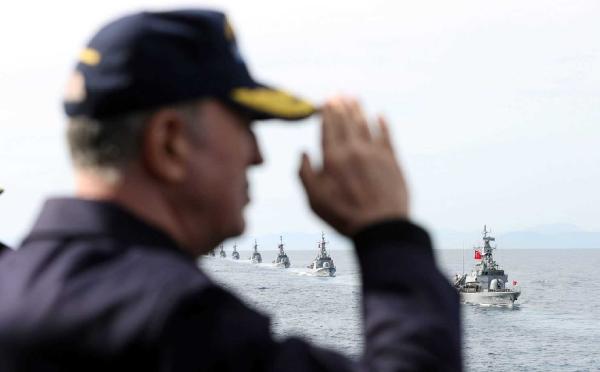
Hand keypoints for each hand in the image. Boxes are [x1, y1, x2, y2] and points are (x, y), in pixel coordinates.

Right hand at [299, 96, 409, 236]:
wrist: (380, 227)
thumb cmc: (343, 216)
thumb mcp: (314, 200)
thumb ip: (305, 174)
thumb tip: (302, 153)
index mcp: (332, 158)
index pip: (328, 128)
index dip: (327, 112)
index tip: (326, 101)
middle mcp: (353, 150)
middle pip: (346, 121)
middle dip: (341, 106)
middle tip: (338, 94)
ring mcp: (374, 153)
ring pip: (365, 124)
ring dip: (358, 109)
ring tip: (354, 98)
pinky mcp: (392, 160)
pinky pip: (386, 135)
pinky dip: (382, 124)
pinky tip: (380, 116)